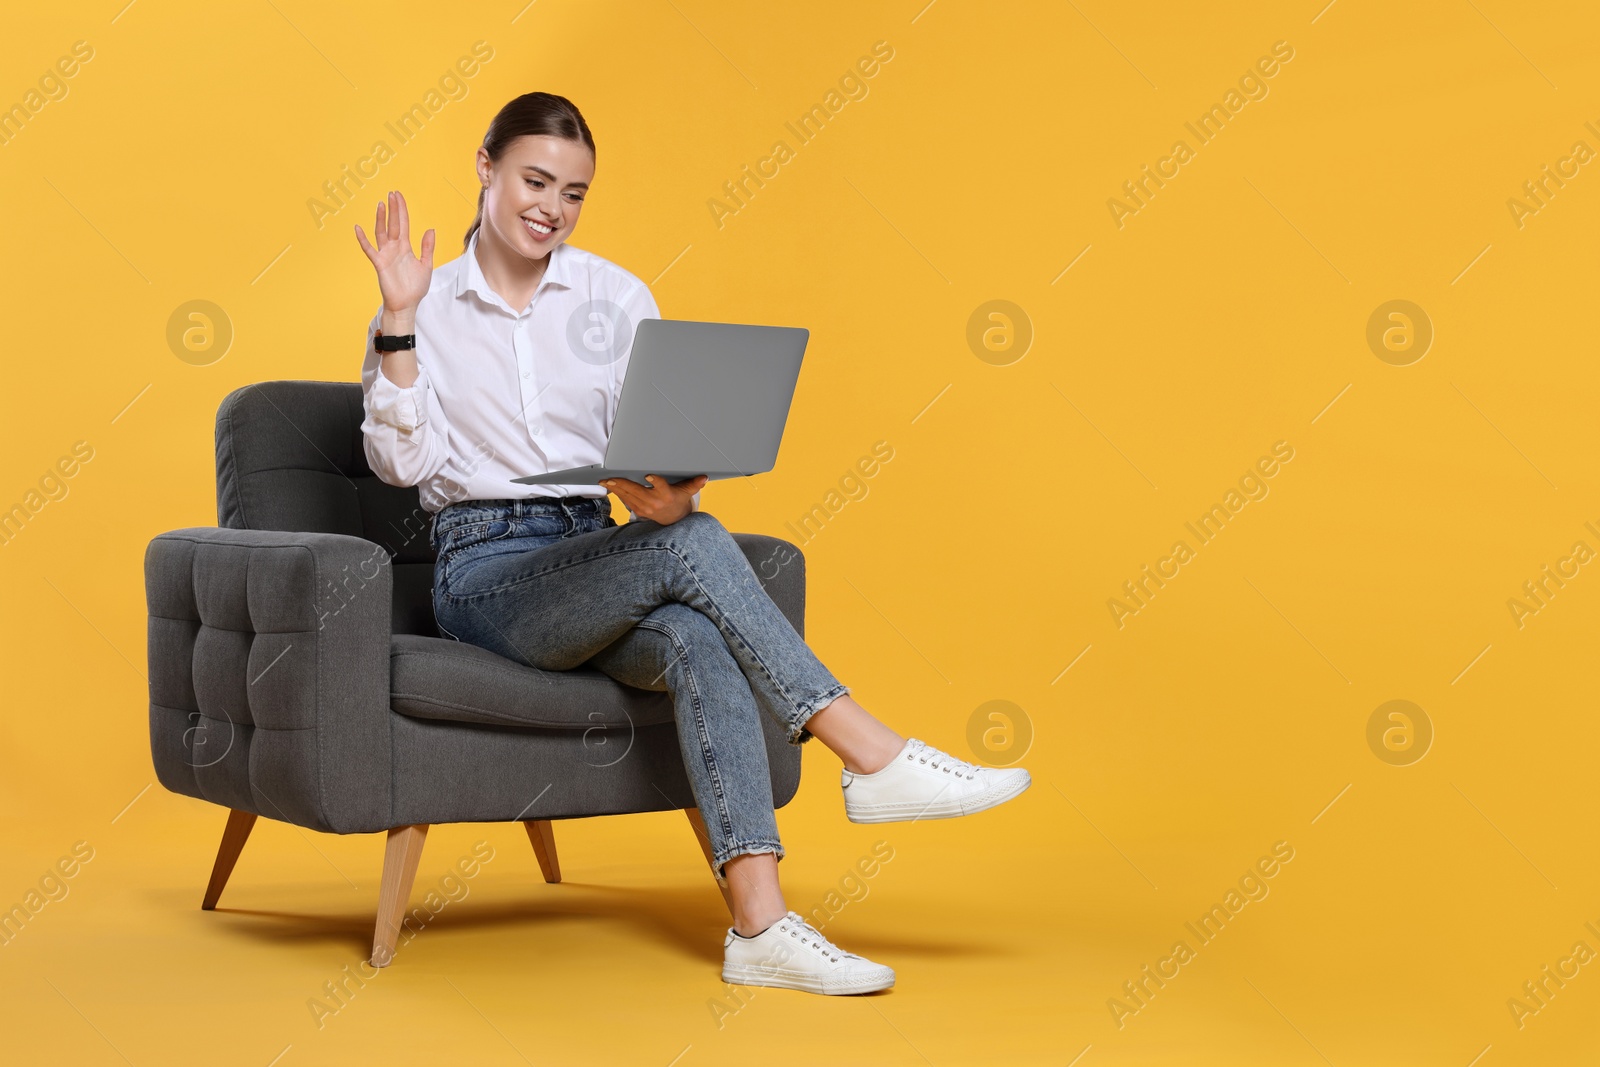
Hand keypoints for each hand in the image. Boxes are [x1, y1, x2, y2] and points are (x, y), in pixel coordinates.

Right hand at [354, 190, 434, 314]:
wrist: (407, 305)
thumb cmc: (415, 288)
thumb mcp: (426, 265)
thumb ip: (427, 248)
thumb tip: (430, 229)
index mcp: (405, 247)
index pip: (403, 224)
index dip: (401, 210)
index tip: (399, 196)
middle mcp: (394, 248)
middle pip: (393, 224)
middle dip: (393, 209)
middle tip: (392, 193)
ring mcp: (386, 255)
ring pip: (382, 233)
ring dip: (381, 219)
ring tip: (381, 204)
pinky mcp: (379, 264)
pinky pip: (369, 250)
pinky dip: (363, 240)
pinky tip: (358, 228)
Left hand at [602, 474, 707, 524]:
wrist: (673, 520)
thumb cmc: (678, 501)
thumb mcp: (686, 492)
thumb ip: (694, 484)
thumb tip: (704, 477)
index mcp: (666, 495)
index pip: (661, 486)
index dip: (655, 481)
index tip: (649, 475)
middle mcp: (654, 502)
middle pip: (637, 491)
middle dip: (622, 484)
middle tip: (610, 477)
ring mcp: (645, 507)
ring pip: (628, 496)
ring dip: (615, 488)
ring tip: (605, 481)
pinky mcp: (638, 509)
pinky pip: (625, 500)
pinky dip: (617, 492)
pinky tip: (609, 486)